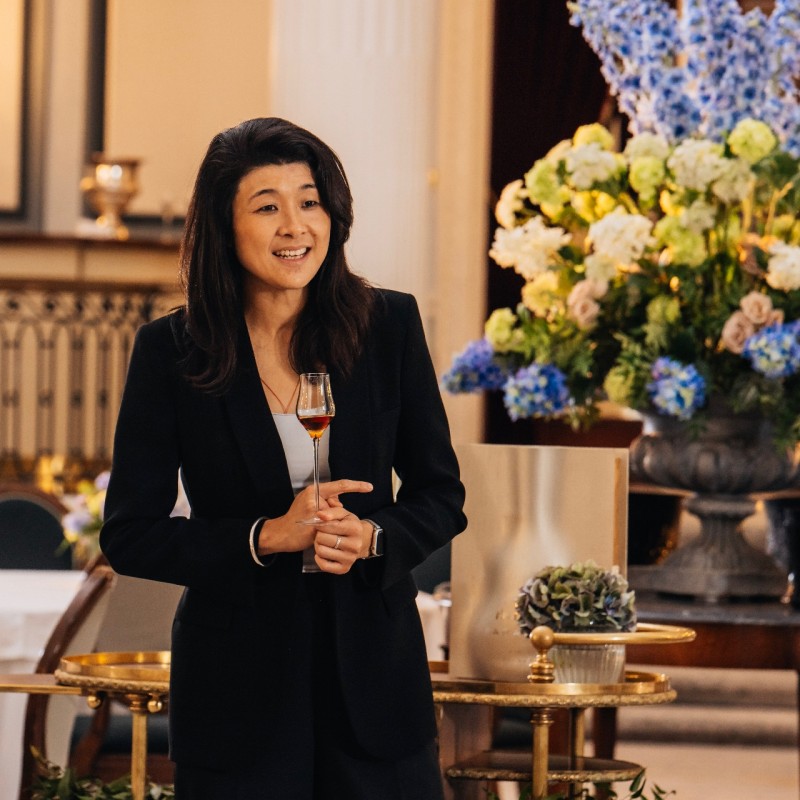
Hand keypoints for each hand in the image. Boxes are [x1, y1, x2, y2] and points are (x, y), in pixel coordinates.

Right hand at [257, 479, 372, 557]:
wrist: (282, 533)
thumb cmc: (297, 518)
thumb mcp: (309, 502)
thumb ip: (326, 500)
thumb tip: (340, 502)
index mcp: (314, 490)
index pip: (340, 485)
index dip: (357, 486)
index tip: (370, 487)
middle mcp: (314, 497)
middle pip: (337, 504)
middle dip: (333, 513)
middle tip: (318, 519)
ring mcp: (314, 511)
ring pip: (334, 516)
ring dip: (329, 522)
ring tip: (312, 525)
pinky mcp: (315, 525)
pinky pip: (330, 526)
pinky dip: (327, 530)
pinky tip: (312, 531)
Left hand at [309, 507, 374, 573]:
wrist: (363, 541)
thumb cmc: (349, 525)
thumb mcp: (344, 514)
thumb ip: (331, 511)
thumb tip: (319, 515)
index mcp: (355, 529)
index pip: (327, 526)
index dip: (319, 524)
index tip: (320, 524)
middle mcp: (354, 545)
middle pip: (322, 539)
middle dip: (318, 534)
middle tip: (322, 533)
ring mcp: (350, 558)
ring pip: (321, 551)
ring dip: (317, 545)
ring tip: (323, 542)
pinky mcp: (344, 568)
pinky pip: (324, 566)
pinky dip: (319, 559)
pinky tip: (323, 553)